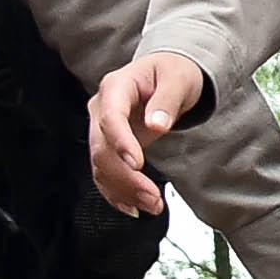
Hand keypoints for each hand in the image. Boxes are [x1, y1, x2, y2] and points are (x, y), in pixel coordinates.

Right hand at [88, 51, 204, 215]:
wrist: (168, 75)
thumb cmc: (173, 72)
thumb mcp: (178, 79)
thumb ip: (167, 100)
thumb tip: (156, 124)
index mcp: (116, 87)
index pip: (110, 117)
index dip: (120, 142)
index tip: (137, 164)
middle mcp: (102, 108)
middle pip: (102, 148)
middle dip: (126, 178)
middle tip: (152, 198)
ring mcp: (103, 129)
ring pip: (101, 166)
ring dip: (123, 190)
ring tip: (152, 205)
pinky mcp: (109, 146)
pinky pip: (105, 173)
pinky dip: (116, 193)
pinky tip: (132, 207)